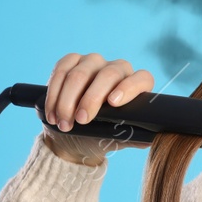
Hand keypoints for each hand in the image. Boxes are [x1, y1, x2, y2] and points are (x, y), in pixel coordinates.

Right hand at [41, 52, 156, 165]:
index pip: (142, 79)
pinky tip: (52, 113)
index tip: (113, 103)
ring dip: (67, 101)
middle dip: (91, 99)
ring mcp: (94, 62)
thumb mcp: (117, 139)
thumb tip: (148, 140)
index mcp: (136, 85)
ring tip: (63, 124)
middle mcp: (118, 69)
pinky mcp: (71, 61)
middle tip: (80, 120)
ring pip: (80, 74)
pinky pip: (61, 71)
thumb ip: (132, 138)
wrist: (75, 135)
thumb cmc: (102, 135)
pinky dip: (54, 94)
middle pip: (108, 75)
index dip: (129, 88)